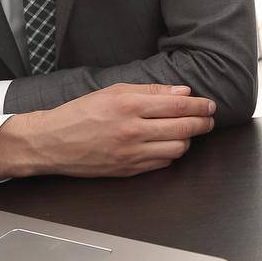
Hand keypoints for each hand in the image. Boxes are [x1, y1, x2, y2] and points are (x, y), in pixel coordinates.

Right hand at [0, 83, 216, 180]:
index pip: (178, 105)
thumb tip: (183, 92)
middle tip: (208, 118)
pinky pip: (162, 164)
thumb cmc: (81, 113)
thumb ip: (151, 90)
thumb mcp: (114, 91)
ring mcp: (131, 153)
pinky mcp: (128, 170)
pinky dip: (171, 154)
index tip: (210, 105)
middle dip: (203, 123)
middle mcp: (132, 131)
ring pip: (177, 149)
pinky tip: (167, 145)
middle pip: (184, 128)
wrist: (51, 142)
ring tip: (187, 131)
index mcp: (129, 106)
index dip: (200, 105)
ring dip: (187, 140)